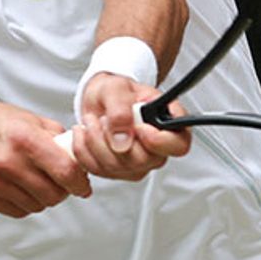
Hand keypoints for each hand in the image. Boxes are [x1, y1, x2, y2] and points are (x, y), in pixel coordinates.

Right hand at [0, 101, 89, 216]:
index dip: (80, 182)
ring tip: (35, 183)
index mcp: (23, 138)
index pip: (65, 171)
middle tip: (58, 183)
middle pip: (53, 194)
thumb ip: (56, 137)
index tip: (82, 185)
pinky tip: (18, 188)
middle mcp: (6, 162)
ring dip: (42, 198)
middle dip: (62, 191)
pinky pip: (17, 211)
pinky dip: (23, 203)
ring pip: (36, 206)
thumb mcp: (27, 118)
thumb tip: (79, 156)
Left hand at [70, 72, 190, 180]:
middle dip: (112, 137)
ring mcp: (137, 164)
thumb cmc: (116, 91)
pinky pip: (96, 169)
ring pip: (114, 166)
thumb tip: (122, 140)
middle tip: (103, 118)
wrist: (99, 99)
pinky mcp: (115, 170)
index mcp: (170, 126)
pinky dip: (82, 150)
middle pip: (141, 161)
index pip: (178, 146)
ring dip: (94, 141)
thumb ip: (121, 110)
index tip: (138, 126)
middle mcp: (157, 150)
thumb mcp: (117, 89)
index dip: (158, 140)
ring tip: (91, 121)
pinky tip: (84, 133)